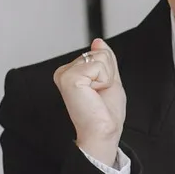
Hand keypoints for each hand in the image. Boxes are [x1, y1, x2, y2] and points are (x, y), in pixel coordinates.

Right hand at [54, 38, 126, 165]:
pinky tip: (94, 94)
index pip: (98, 53)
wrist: (103, 132)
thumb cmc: (105, 113)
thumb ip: (104, 59)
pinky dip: (104, 80)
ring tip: (97, 94)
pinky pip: (98, 66)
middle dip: (108, 73)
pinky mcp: (69, 78)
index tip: (99, 91)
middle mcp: (64, 71)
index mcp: (71, 72)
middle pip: (100, 53)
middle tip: (99, 93)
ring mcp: (65, 74)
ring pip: (101, 58)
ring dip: (107, 78)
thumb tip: (98, 42)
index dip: (108, 72)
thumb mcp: (109, 79)